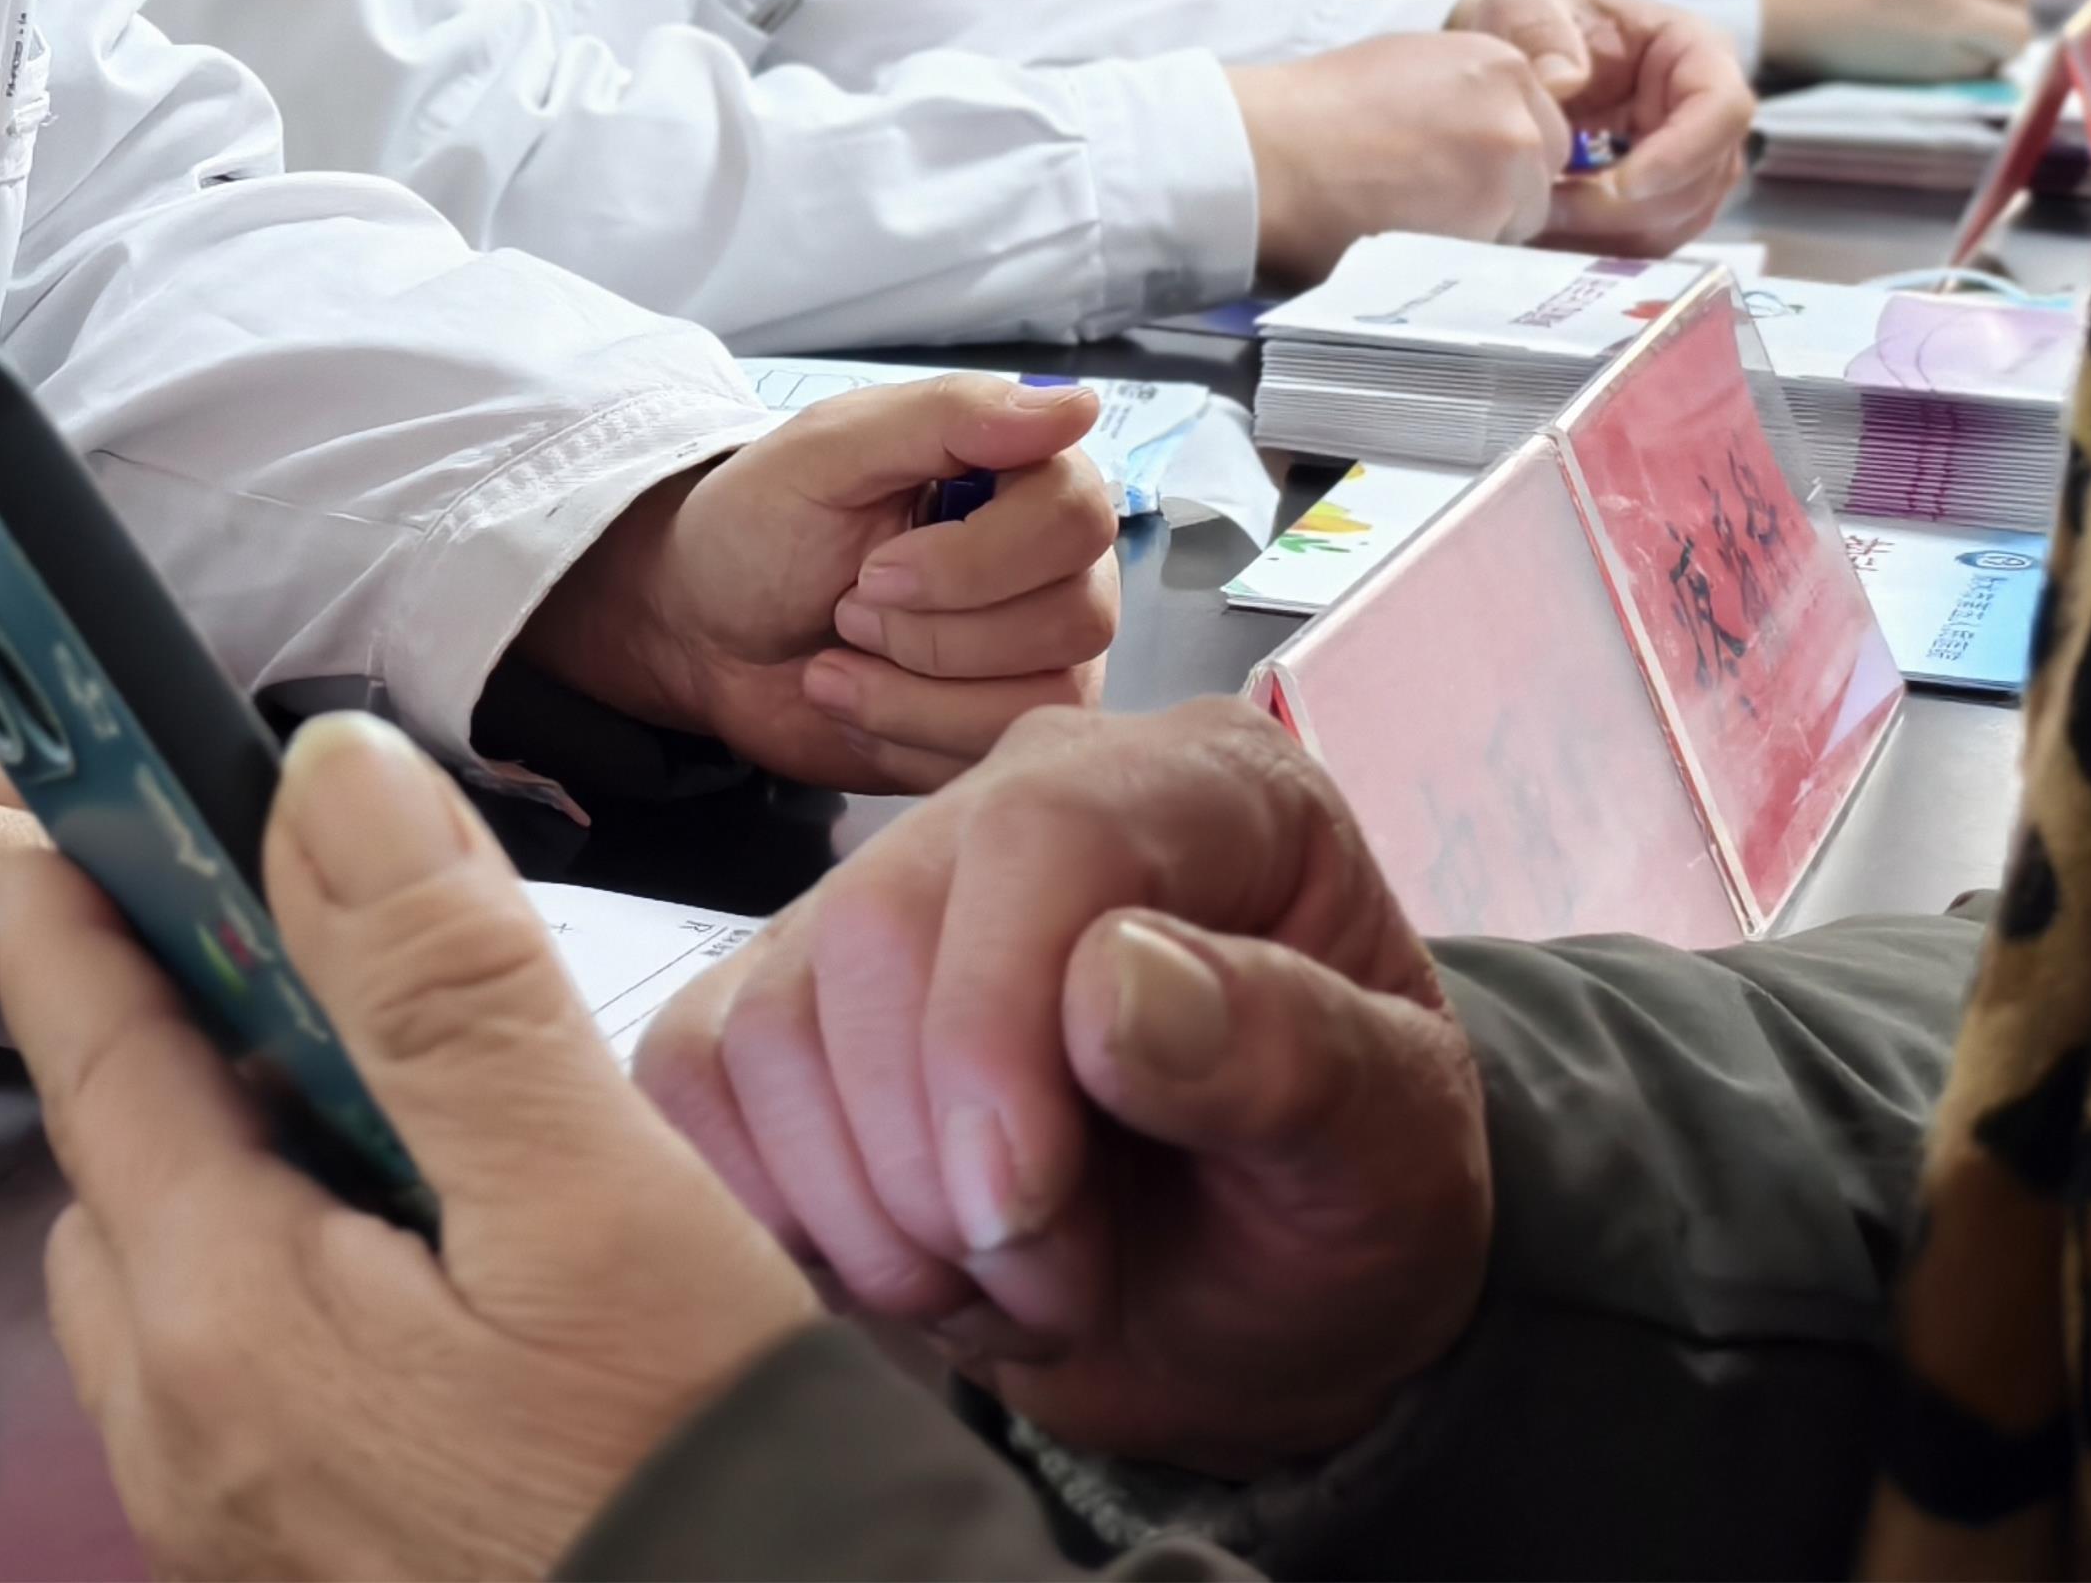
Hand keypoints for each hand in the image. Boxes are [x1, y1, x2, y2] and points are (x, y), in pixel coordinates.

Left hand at [3, 714, 817, 1580]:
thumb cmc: (693, 1474)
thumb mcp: (591, 1201)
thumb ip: (445, 984)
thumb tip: (329, 776)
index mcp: (222, 1321)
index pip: (95, 1064)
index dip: (74, 926)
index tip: (59, 823)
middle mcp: (184, 1442)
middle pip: (120, 1187)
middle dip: (179, 1060)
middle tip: (312, 974)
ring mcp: (236, 1533)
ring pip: (172, 1299)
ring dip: (236, 1189)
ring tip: (398, 1134)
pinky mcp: (305, 1579)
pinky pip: (238, 1397)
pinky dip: (286, 1301)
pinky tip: (427, 1289)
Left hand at [518, 375, 1115, 794]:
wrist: (702, 633)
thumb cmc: (759, 526)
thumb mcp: (827, 451)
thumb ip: (948, 418)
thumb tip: (1077, 404)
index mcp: (1022, 475)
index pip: (1078, 515)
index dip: (978, 559)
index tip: (873, 566)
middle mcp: (1055, 565)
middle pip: (1076, 616)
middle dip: (934, 632)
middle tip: (848, 609)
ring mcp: (1039, 656)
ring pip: (1042, 699)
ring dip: (912, 692)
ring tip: (837, 659)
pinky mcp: (1001, 731)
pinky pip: (999, 757)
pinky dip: (904, 736)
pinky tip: (852, 700)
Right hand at [634, 700, 1488, 1474]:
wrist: (1263, 1304)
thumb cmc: (1341, 1206)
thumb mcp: (1392, 1154)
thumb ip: (1293, 1056)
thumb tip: (1116, 979)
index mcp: (1203, 787)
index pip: (1041, 833)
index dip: (995, 1024)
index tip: (1017, 1208)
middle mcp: (1026, 802)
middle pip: (876, 927)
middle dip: (941, 1165)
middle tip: (1062, 1286)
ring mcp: (889, 895)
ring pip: (769, 1022)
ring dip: (873, 1218)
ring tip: (1011, 1286)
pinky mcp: (786, 999)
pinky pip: (698, 1083)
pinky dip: (781, 1213)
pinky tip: (909, 1266)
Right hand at [1232, 31, 1571, 284]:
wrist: (1265, 153)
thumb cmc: (1308, 113)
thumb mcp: (1404, 69)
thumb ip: (1463, 95)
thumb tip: (1483, 137)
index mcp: (1496, 60)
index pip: (1537, 124)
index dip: (1491, 154)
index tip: (1445, 167)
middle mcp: (1515, 106)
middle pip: (1539, 171)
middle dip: (1498, 192)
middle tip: (1424, 198)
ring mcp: (1509, 164)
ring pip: (1521, 218)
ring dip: (1480, 229)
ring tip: (1408, 222)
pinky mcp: (1492, 219)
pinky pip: (1496, 254)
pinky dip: (1461, 258)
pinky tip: (1408, 243)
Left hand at [1446, 0, 1755, 256]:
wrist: (1501, 57)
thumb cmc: (1524, 21)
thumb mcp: (1522, 5)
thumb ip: (1539, 32)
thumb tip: (1566, 80)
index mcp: (1692, 51)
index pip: (1724, 107)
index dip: (1685, 153)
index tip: (1621, 183)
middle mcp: (1703, 112)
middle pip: (1707, 179)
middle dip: (1636, 208)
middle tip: (1556, 210)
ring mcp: (1687, 161)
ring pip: (1680, 220)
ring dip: (1614, 235)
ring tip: (1540, 220)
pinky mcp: (1656, 200)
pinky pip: (1647, 240)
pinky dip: (1600, 248)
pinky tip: (1546, 234)